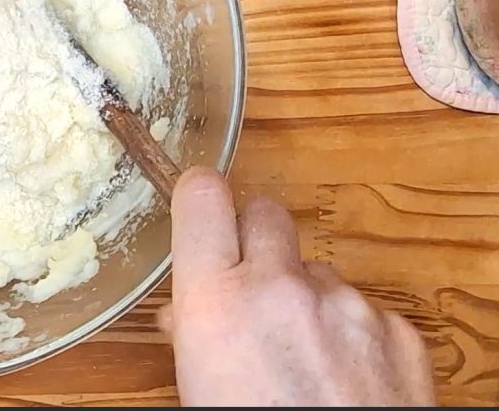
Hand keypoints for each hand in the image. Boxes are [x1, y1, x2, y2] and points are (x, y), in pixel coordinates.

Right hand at [163, 168, 434, 405]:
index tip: (200, 204)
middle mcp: (282, 289)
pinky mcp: (398, 331)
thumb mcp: (196, 392)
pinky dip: (353, 334)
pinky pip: (366, 309)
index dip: (200, 195)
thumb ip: (193, 337)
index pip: (202, 196)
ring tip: (303, 358)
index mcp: (216, 303)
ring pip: (318, 269)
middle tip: (250, 284)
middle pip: (266, 212)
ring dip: (307, 296)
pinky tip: (345, 381)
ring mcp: (348, 307)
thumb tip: (187, 317)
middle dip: (255, 239)